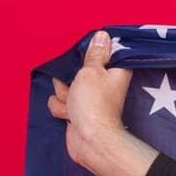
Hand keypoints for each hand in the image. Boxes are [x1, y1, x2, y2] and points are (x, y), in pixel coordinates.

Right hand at [46, 30, 133, 169]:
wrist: (89, 140)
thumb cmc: (94, 105)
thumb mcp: (92, 71)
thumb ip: (95, 54)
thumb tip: (103, 36)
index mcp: (115, 73)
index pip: (103, 55)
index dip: (91, 55)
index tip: (87, 59)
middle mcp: (103, 86)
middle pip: (78, 70)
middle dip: (70, 78)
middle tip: (77, 85)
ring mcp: (89, 99)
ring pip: (64, 86)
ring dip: (64, 95)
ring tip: (74, 104)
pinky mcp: (77, 112)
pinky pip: (60, 102)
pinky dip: (61, 109)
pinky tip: (69, 115)